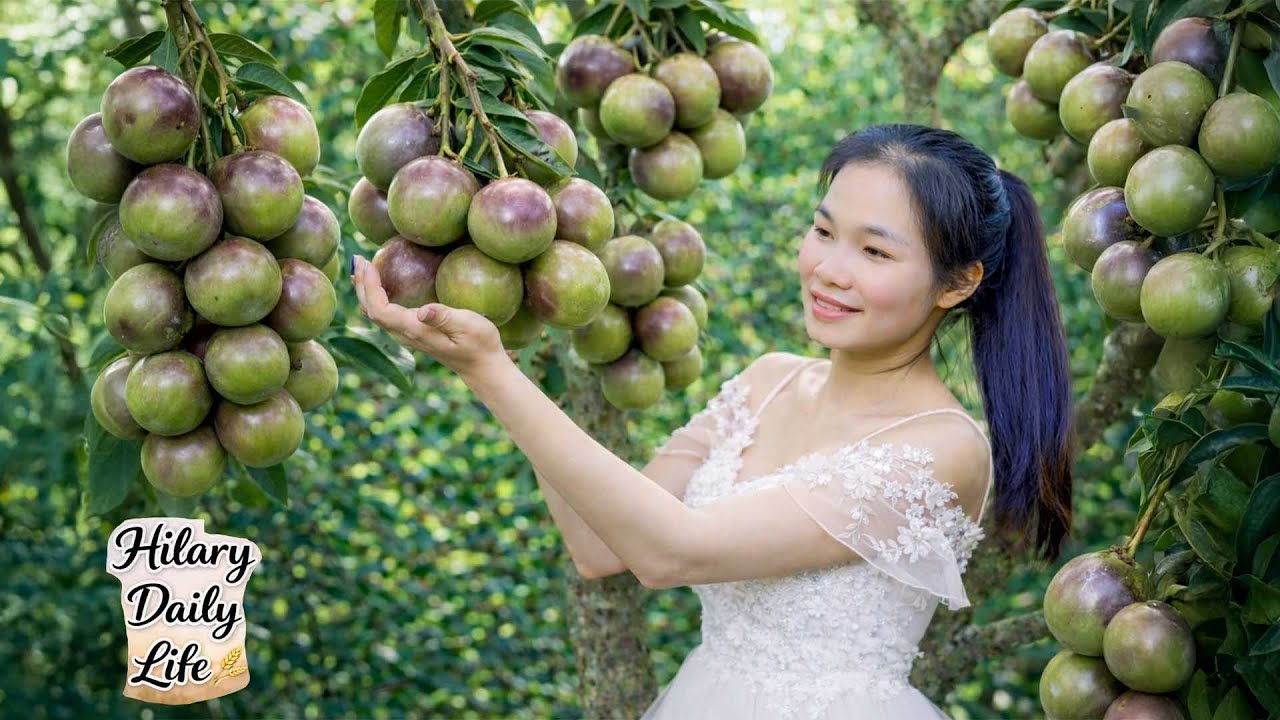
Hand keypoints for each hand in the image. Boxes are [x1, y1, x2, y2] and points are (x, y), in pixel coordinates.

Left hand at [351, 255, 513, 377]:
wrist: (482, 366)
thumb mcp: (469, 326)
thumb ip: (446, 317)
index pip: (380, 309)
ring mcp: (408, 335)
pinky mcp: (413, 332)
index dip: (369, 287)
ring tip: (363, 268)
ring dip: (366, 291)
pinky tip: (380, 283)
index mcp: (415, 330)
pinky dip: (377, 296)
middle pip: (371, 311)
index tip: (368, 264)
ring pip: (376, 313)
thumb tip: (422, 311)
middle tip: (359, 260)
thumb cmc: (480, 343)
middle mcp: (406, 334)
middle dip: (362, 286)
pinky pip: (386, 314)